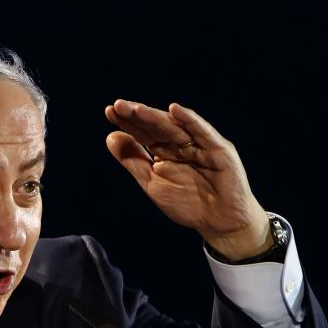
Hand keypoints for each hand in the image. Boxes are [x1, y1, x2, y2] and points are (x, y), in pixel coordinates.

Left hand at [105, 99, 271, 259]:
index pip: (143, 131)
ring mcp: (200, 144)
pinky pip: (203, 132)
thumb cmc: (188, 204)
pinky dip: (190, 120)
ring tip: (137, 109)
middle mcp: (181, 143)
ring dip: (157, 116)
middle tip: (118, 106)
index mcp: (165, 149)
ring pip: (175, 126)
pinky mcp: (219, 149)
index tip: (109, 112)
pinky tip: (174, 110)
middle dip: (138, 115)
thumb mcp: (152, 183)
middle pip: (156, 125)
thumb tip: (111, 137)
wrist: (219, 222)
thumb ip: (133, 161)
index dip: (127, 122)